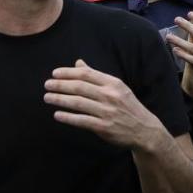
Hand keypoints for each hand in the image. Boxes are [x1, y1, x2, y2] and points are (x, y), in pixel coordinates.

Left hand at [44, 59, 163, 149]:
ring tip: (47, 97)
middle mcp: (110, 96)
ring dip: (59, 99)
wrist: (145, 130)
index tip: (54, 73)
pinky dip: (68, 117)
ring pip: (78, 103)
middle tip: (47, 85)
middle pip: (79, 87)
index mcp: (113, 84)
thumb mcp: (116, 88)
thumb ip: (96, 76)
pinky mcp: (104, 127)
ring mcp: (107, 111)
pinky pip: (82, 120)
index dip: (68, 72)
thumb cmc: (127, 106)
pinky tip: (57, 115)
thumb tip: (78, 62)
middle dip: (60, 85)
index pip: (86, 74)